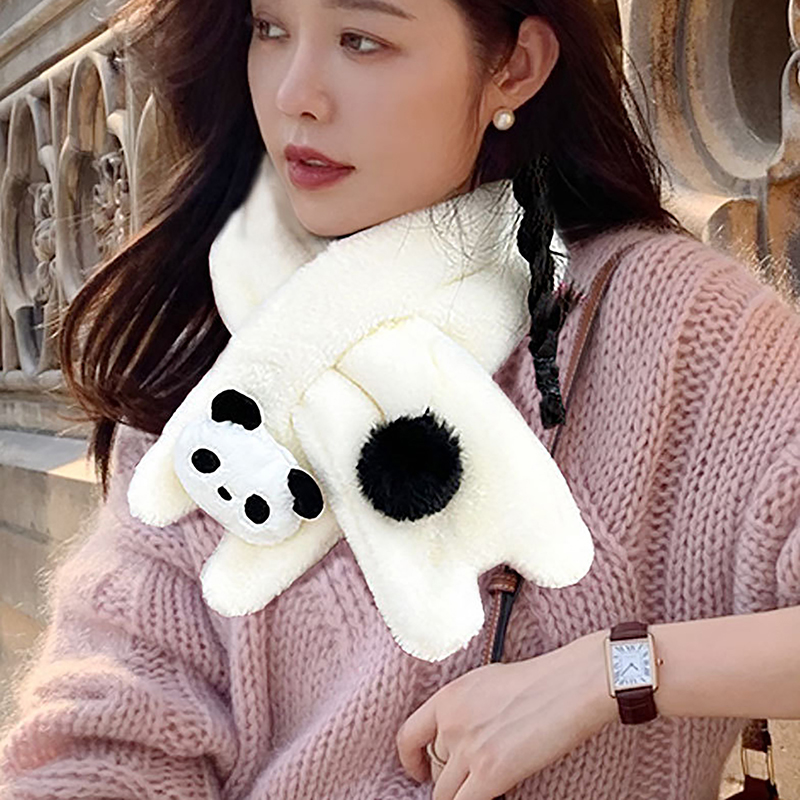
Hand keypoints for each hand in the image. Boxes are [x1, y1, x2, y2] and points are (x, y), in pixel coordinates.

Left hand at [396, 629, 615, 799]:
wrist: (569, 685)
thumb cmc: (537, 680)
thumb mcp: (484, 682)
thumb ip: (462, 708)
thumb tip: (456, 734)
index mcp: (447, 696)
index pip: (407, 736)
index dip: (410, 760)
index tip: (420, 770)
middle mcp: (451, 722)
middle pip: (432, 769)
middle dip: (447, 779)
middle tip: (466, 781)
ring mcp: (468, 749)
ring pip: (444, 794)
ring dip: (460, 795)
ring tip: (479, 789)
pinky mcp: (490, 773)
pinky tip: (490, 797)